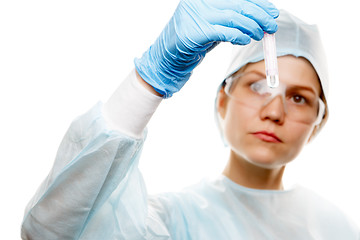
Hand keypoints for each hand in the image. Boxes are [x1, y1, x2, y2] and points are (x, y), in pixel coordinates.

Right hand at [135, 0, 278, 97]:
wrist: (168, 59)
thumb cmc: (193, 41)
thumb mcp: (213, 24)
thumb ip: (231, 18)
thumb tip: (259, 17)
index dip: (257, 3)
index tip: (271, 11)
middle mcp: (198, 2)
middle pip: (237, 4)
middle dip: (258, 15)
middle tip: (271, 25)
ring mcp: (194, 16)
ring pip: (233, 17)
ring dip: (251, 27)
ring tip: (260, 35)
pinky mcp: (194, 32)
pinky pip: (223, 32)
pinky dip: (237, 36)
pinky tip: (245, 40)